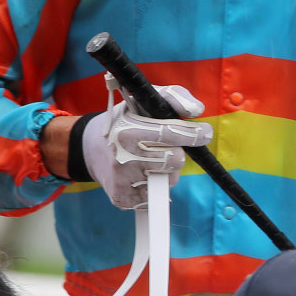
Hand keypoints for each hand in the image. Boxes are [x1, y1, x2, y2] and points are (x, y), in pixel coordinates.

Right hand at [85, 77, 212, 209]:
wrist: (90, 148)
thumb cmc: (126, 120)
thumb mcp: (144, 100)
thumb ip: (174, 96)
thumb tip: (197, 110)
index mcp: (126, 131)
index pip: (169, 134)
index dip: (193, 134)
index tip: (205, 133)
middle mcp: (123, 157)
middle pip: (175, 160)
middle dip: (176, 152)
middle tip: (163, 145)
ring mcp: (122, 180)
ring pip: (168, 181)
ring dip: (166, 171)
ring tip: (148, 159)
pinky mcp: (123, 199)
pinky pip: (156, 197)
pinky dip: (155, 186)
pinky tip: (141, 173)